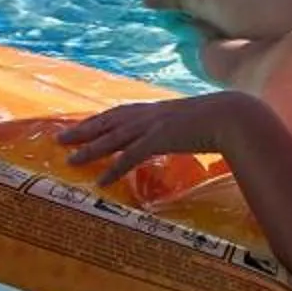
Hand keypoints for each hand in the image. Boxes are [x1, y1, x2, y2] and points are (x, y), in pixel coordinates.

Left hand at [57, 90, 242, 188]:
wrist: (231, 115)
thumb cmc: (215, 119)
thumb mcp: (188, 122)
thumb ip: (175, 128)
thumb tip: (170, 135)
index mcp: (155, 109)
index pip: (119, 113)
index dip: (98, 120)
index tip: (80, 126)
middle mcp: (149, 114)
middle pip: (108, 121)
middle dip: (83, 130)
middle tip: (60, 138)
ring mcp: (154, 125)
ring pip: (114, 137)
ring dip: (91, 149)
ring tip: (71, 160)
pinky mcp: (161, 138)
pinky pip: (132, 156)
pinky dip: (115, 168)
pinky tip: (102, 180)